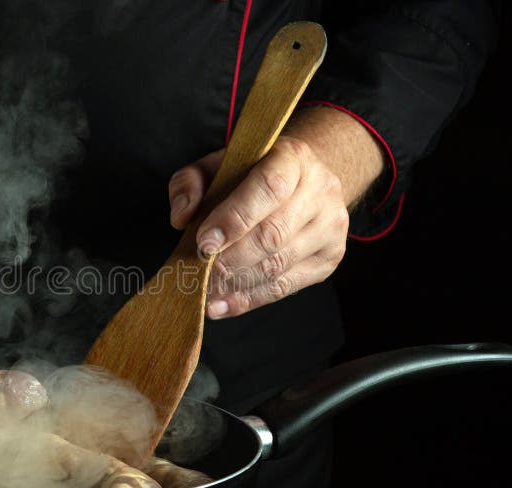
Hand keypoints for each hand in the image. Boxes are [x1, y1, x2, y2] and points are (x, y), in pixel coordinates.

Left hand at [168, 136, 348, 318]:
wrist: (301, 181)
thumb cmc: (251, 174)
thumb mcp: (216, 165)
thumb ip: (190, 182)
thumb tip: (181, 217)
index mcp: (293, 158)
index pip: (269, 188)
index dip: (235, 218)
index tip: (204, 243)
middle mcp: (320, 190)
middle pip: (273, 234)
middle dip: (231, 259)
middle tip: (199, 274)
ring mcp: (330, 226)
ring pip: (279, 264)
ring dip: (236, 283)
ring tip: (205, 292)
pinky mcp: (329, 258)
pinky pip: (286, 286)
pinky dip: (249, 299)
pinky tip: (221, 304)